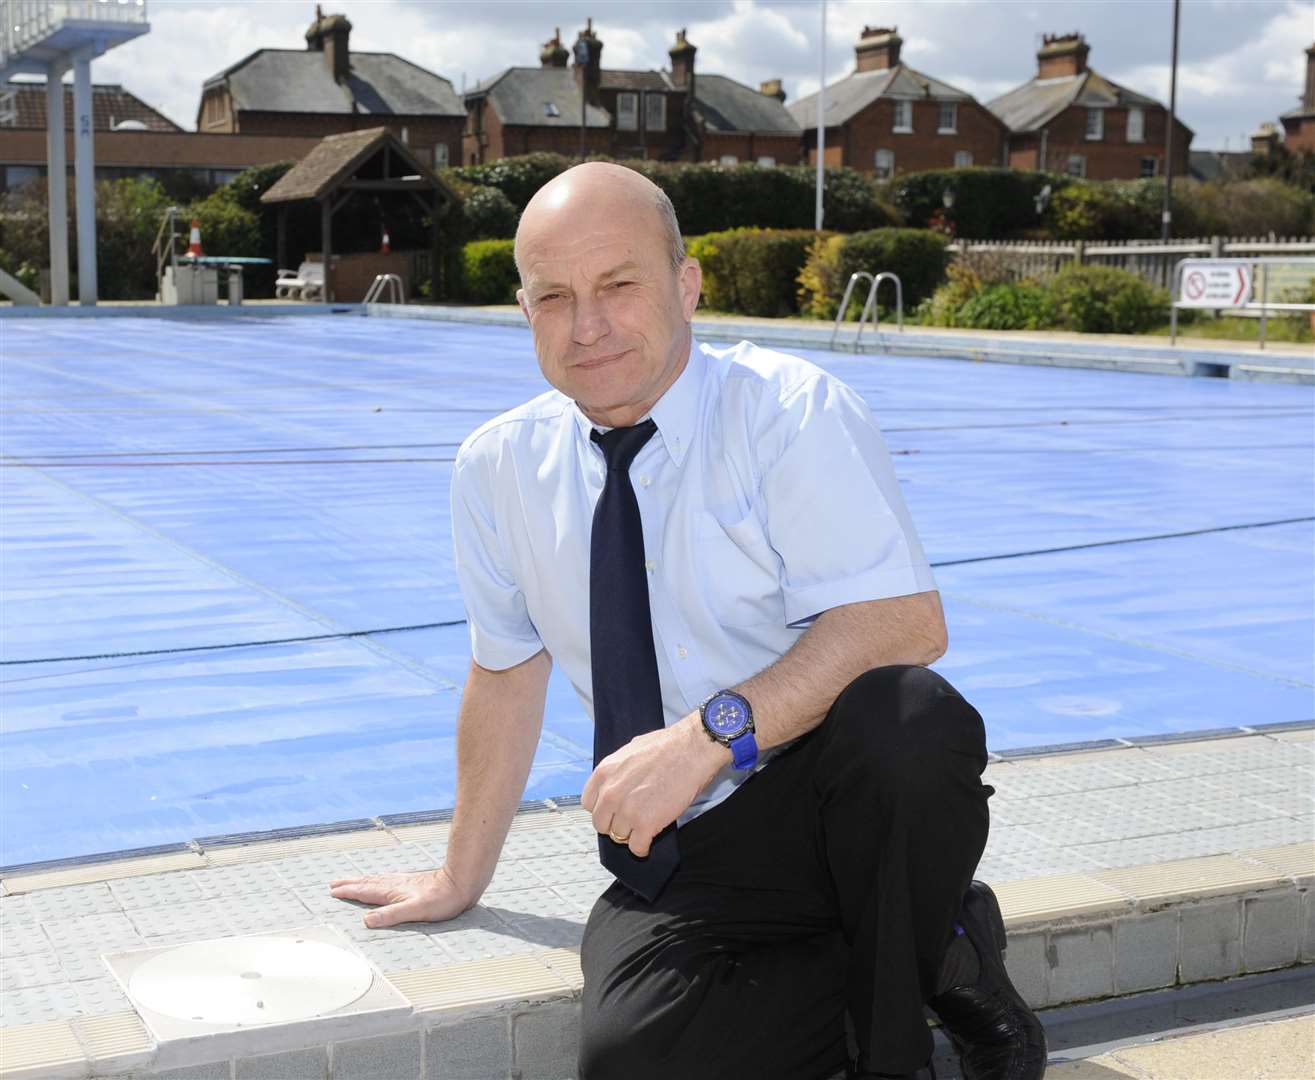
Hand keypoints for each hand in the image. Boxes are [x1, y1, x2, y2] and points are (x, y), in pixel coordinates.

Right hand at [328, 865, 475, 928]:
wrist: (460, 884)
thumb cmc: (440, 900)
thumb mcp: (414, 911)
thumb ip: (390, 915)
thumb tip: (366, 920)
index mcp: (392, 892)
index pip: (365, 892)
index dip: (349, 892)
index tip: (333, 891)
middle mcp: (395, 885)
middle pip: (367, 883)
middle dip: (350, 884)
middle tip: (334, 883)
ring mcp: (403, 882)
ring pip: (376, 880)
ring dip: (361, 880)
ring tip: (351, 880)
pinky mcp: (412, 882)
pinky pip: (386, 880)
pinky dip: (376, 880)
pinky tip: (381, 881)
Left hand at [582, 715, 729, 856]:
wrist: (693, 750)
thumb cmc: (669, 746)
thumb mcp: (631, 750)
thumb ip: (619, 770)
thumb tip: (618, 780)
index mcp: (604, 773)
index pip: (589, 803)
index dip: (603, 808)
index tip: (612, 811)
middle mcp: (610, 793)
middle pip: (601, 823)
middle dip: (614, 823)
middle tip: (630, 820)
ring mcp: (627, 810)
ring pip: (619, 836)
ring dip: (631, 834)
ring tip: (644, 827)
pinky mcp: (646, 824)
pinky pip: (637, 847)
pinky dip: (642, 848)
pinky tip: (648, 841)